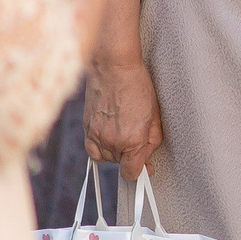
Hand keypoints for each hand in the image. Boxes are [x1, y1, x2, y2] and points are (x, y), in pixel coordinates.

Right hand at [83, 53, 164, 175]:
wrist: (113, 66)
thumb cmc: (138, 85)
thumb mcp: (154, 114)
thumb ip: (152, 141)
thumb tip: (147, 158)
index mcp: (132, 140)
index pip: (132, 173)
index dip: (140, 169)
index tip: (144, 163)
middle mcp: (112, 142)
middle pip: (120, 164)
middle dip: (129, 153)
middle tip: (135, 131)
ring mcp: (96, 136)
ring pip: (106, 158)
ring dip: (114, 149)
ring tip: (121, 128)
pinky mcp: (86, 129)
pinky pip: (92, 150)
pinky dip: (100, 146)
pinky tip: (108, 133)